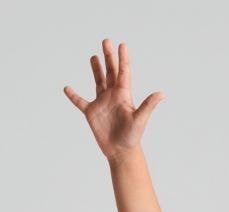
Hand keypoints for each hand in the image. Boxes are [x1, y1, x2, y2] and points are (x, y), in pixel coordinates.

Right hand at [63, 39, 164, 161]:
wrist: (121, 152)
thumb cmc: (132, 137)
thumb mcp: (140, 119)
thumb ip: (149, 105)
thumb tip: (162, 94)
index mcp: (124, 95)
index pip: (123, 72)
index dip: (122, 58)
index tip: (122, 45)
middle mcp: (112, 96)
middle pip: (110, 72)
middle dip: (108, 57)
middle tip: (106, 41)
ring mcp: (101, 103)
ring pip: (98, 82)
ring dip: (96, 69)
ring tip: (93, 56)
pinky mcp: (92, 113)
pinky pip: (80, 102)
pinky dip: (73, 96)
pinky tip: (67, 88)